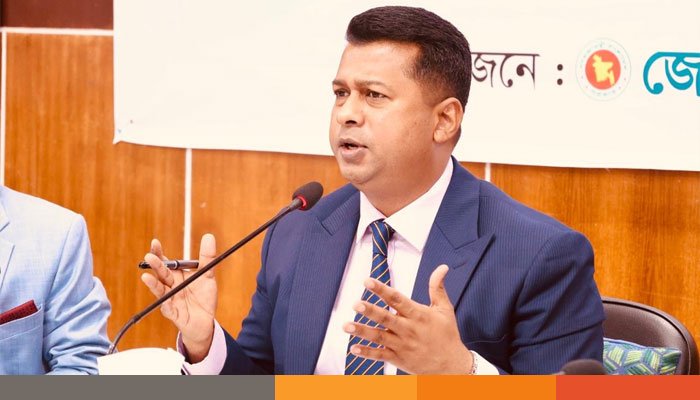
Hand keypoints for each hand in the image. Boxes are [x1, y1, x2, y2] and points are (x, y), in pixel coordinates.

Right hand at [141, 234, 217, 362]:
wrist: (206, 321)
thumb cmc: (203, 298)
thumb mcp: (208, 275)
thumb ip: (207, 257)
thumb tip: (208, 236)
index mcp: (177, 276)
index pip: (166, 262)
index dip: (159, 253)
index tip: (154, 242)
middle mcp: (171, 286)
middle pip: (162, 274)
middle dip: (156, 266)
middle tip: (149, 257)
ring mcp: (170, 300)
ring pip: (160, 291)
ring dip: (153, 284)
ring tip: (145, 277)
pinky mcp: (173, 314)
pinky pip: (168, 309)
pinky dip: (165, 305)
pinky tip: (163, 301)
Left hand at [343, 264, 472, 373]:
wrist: (452, 365)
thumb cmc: (447, 334)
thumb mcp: (445, 309)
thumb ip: (437, 287)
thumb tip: (442, 267)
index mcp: (419, 315)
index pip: (397, 299)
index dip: (382, 290)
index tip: (367, 281)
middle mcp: (409, 329)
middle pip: (387, 318)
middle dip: (371, 311)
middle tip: (356, 304)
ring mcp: (402, 345)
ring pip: (380, 337)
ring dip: (362, 331)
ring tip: (346, 325)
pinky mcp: (398, 359)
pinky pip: (380, 355)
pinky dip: (367, 353)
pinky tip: (353, 348)